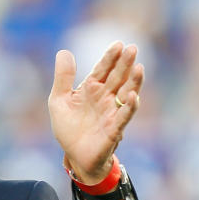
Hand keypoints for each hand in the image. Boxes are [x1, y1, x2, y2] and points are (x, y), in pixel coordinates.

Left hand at [48, 42, 142, 183]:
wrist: (74, 155)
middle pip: (117, 77)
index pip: (102, 69)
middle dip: (125, 64)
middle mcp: (105, 98)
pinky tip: (133, 97)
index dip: (110, 58)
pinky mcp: (114, 129)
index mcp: (91, 89)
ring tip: (139, 67)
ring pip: (126, 93)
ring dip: (133, 82)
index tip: (118, 44)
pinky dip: (129, 107)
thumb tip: (63, 51)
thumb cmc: (68, 128)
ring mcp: (111, 112)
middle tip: (132, 48)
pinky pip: (123, 117)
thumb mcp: (59, 100)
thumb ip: (63, 78)